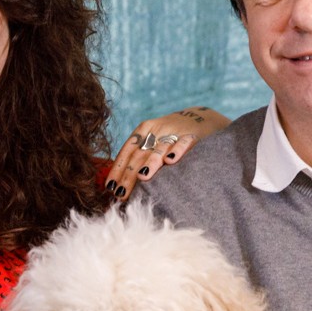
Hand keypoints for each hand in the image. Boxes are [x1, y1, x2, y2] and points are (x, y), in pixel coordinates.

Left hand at [105, 106, 229, 200]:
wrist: (201, 118)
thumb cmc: (171, 137)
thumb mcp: (153, 141)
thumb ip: (139, 158)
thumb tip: (119, 186)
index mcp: (143, 130)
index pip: (127, 151)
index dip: (117, 169)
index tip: (110, 187)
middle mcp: (156, 130)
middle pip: (139, 154)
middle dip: (129, 175)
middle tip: (121, 192)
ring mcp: (174, 132)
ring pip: (159, 148)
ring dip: (150, 163)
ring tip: (142, 177)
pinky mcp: (192, 135)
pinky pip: (184, 143)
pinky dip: (178, 150)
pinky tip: (171, 160)